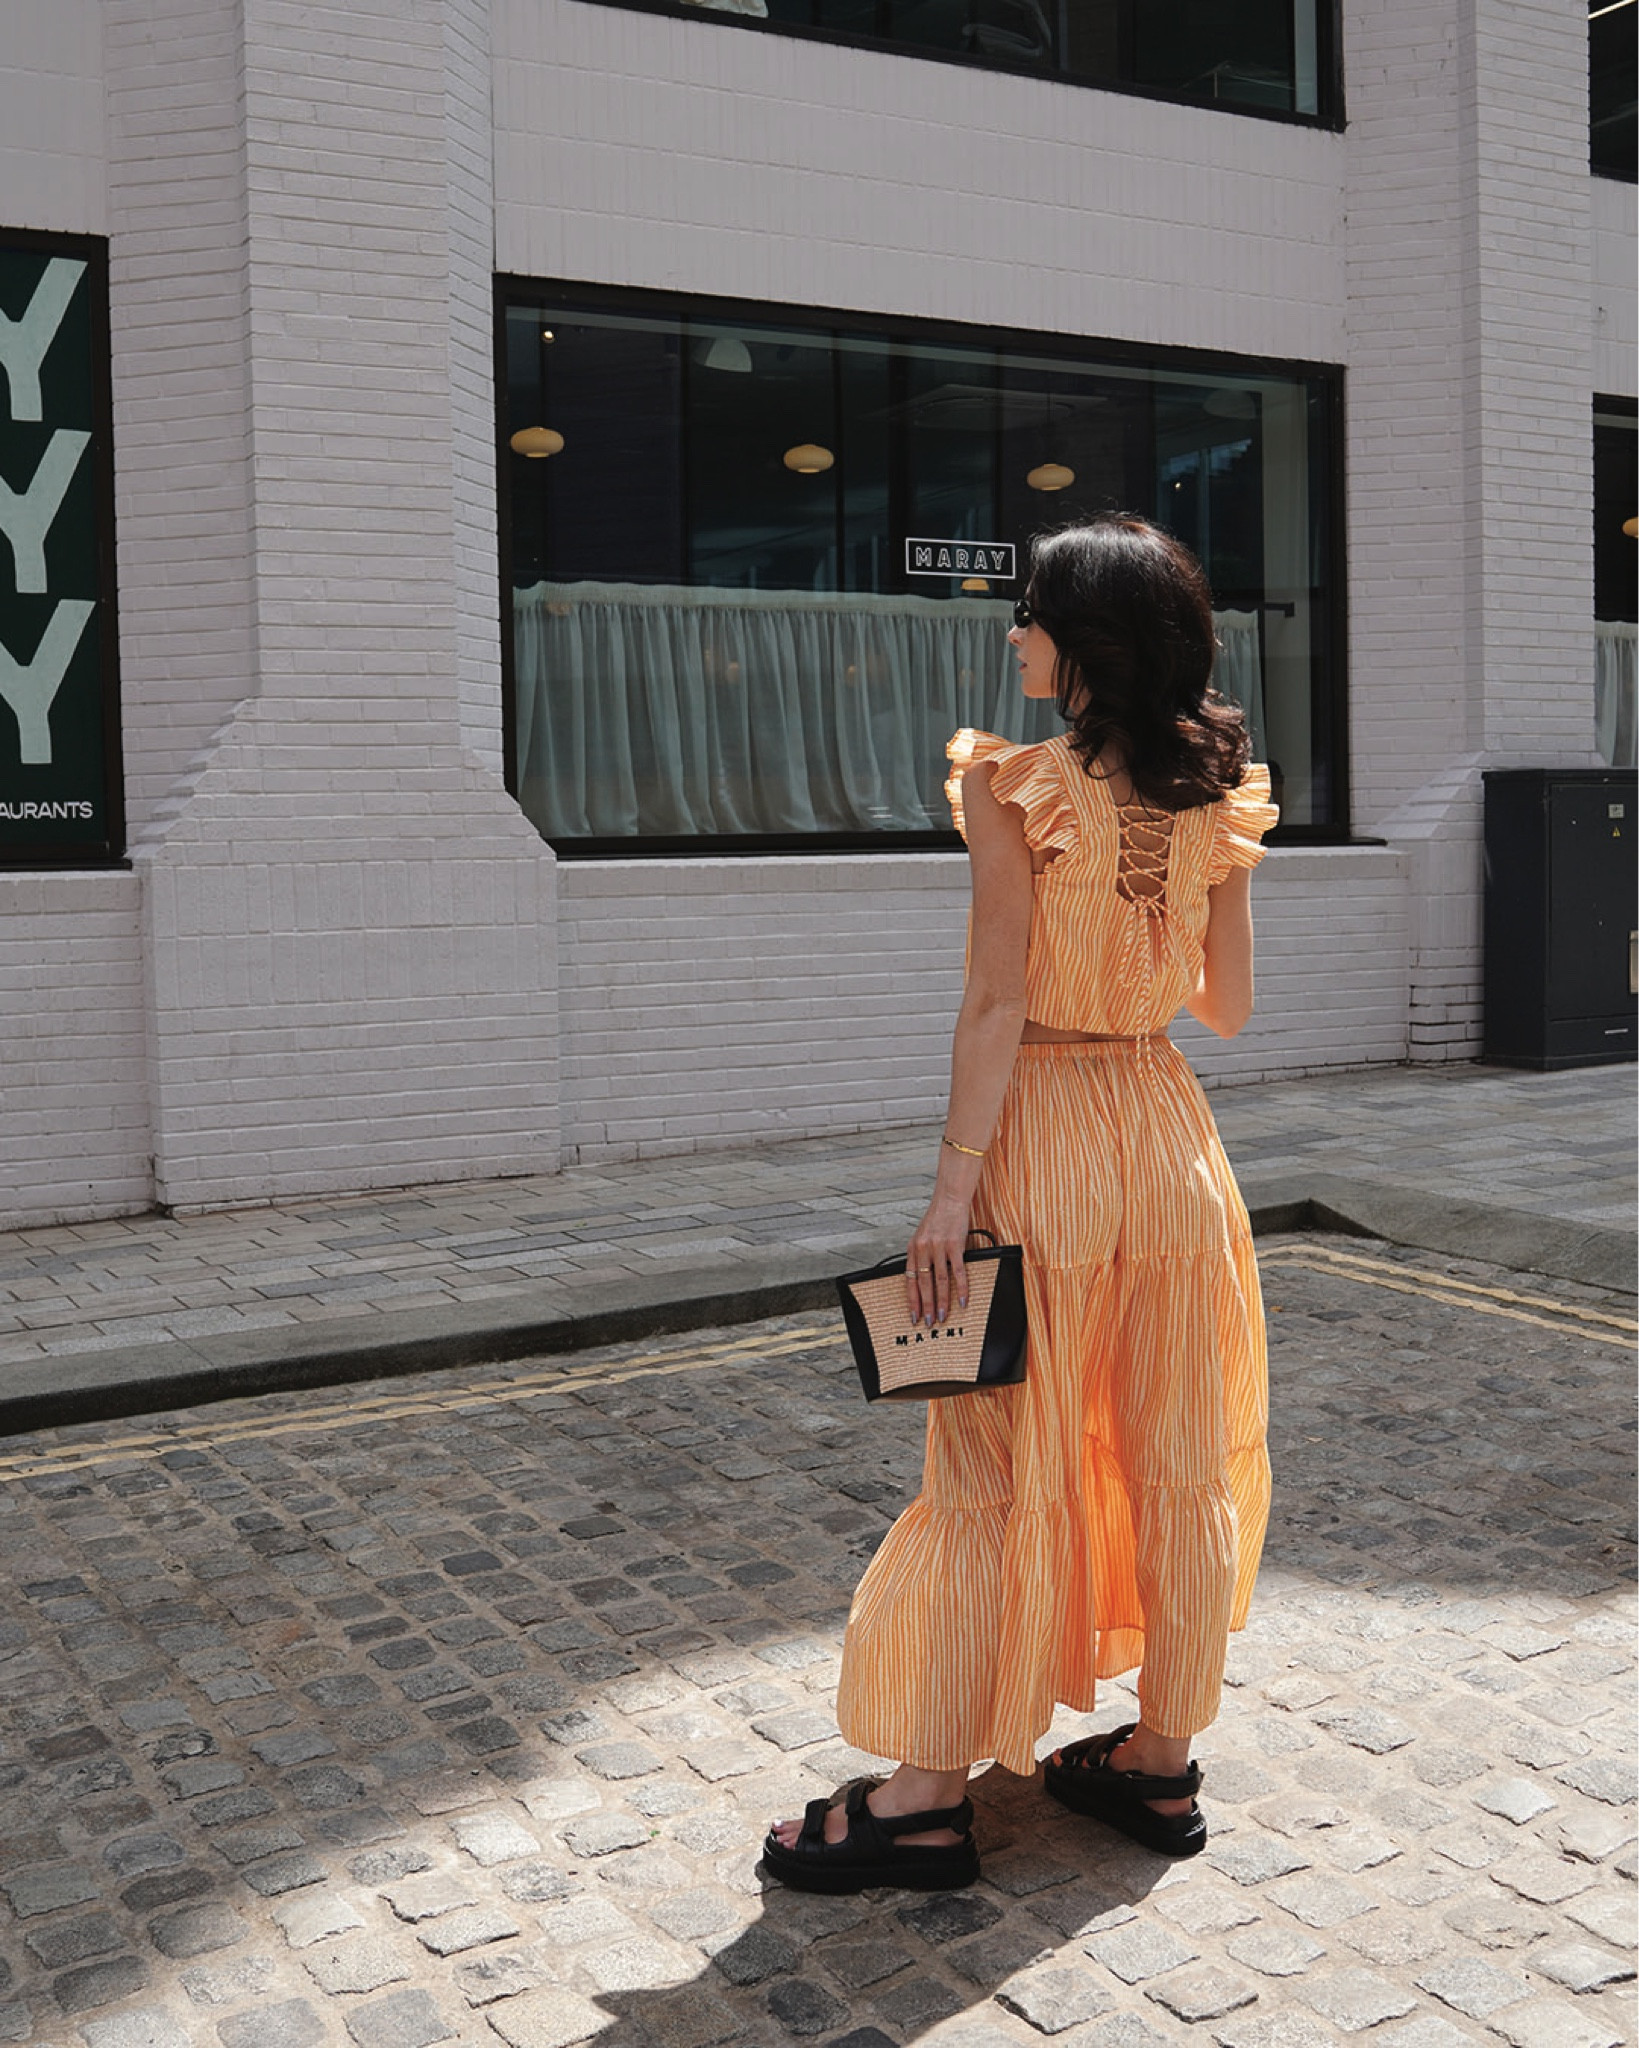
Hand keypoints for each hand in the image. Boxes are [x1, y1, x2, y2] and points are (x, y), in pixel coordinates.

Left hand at [905, 1193, 971, 1326]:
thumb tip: (923, 1279)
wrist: (949, 1200)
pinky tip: (962, 1300)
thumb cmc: (937, 1219)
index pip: (909, 1280)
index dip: (912, 1300)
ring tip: (943, 1316)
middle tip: (928, 1322)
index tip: (913, 1315)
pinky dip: (961, 1288)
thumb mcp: (922, 1237)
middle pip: (923, 1284)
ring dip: (942, 1301)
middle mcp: (923, 1249)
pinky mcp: (955, 1245)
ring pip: (939, 1281)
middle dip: (926, 1306)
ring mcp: (938, 1247)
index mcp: (913, 1249)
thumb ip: (921, 1256)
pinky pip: (958, 1271)